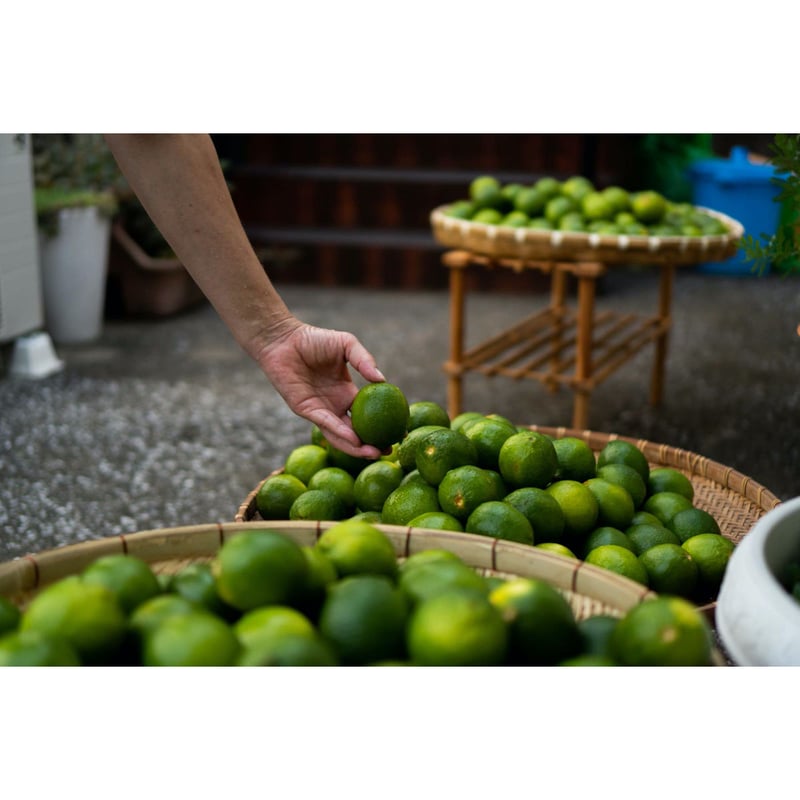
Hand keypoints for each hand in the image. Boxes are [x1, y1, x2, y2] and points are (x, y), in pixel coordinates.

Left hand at [256, 321, 385, 458]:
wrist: (284, 340)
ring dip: (355, 447)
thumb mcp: (346, 345)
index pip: (367, 415)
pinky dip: (339, 433)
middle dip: (370, 444)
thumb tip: (382, 379)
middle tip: (389, 451)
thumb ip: (364, 360)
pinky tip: (354, 439)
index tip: (398, 433)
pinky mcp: (306, 410)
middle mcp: (334, 405)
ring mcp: (320, 410)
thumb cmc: (314, 339)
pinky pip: (325, 423)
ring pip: (340, 435)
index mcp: (346, 393)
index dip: (381, 425)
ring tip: (373, 454)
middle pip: (355, 431)